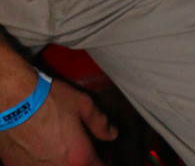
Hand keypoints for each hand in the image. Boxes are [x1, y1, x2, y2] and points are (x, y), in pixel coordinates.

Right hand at [0, 78, 116, 165]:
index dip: (105, 161)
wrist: (15, 102)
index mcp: (79, 158)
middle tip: (83, 151)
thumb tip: (112, 134)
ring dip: (64, 163)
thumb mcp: (83, 105)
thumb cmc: (51, 100)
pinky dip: (44, 162)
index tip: (105, 155)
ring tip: (63, 149)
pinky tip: (43, 150)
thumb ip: (100, 123)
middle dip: (83, 163)